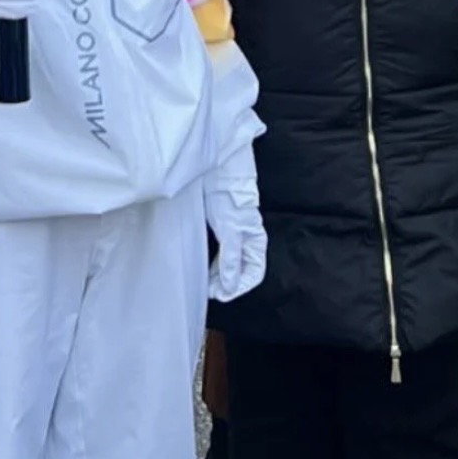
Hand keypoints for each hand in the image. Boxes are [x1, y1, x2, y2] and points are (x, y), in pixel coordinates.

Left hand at [205, 149, 266, 301]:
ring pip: (231, 259)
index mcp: (254, 237)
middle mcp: (246, 234)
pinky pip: (222, 248)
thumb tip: (230, 286)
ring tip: (204, 279)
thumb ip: (231, 257)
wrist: (217, 163)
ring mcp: (234, 228)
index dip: (239, 287)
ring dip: (219, 273)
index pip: (255, 271)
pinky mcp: (221, 221)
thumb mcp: (229, 227)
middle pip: (242, 268)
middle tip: (208, 290)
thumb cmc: (227, 191)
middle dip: (227, 282)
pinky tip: (202, 261)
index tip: (220, 295)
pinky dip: (214, 260)